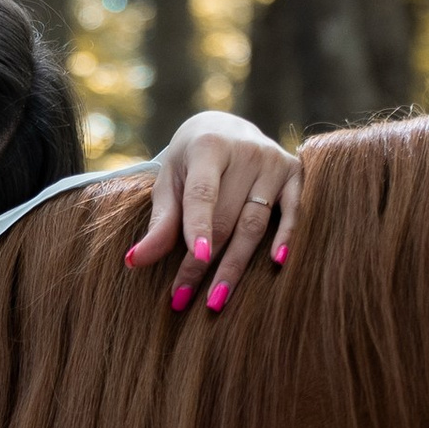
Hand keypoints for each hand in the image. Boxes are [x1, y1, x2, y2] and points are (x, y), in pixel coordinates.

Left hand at [122, 113, 300, 316]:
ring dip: (234, 265)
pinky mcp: (294, 172)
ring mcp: (273, 161)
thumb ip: (160, 221)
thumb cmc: (190, 163)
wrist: (226, 127)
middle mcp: (246, 150)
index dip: (199, 226)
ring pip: (255, 223)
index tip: (198, 257)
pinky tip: (277, 264)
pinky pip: (292, 211)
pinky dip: (286, 237)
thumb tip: (134, 261)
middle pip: (226, 218)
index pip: (203, 193)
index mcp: (209, 146)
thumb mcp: (169, 182)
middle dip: (203, 262)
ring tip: (215, 300)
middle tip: (182, 299)